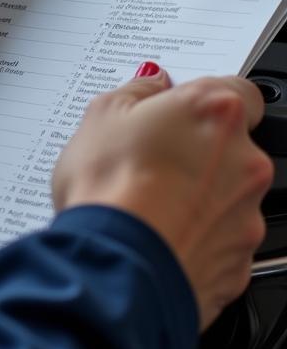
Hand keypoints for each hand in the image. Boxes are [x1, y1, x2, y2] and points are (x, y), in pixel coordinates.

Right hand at [52, 68, 272, 329]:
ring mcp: (247, 214)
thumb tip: (151, 83)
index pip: (237, 90)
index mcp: (216, 112)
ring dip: (195, 192)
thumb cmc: (110, 186)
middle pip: (230, 144)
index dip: (203, 98)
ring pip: (226, 193)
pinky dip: (193, 233)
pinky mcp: (240, 261)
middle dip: (196, 147)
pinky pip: (218, 237)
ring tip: (143, 199)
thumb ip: (136, 90)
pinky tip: (155, 231)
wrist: (119, 264)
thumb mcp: (102, 113)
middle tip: (147, 155)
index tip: (174, 107)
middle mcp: (245, 160)